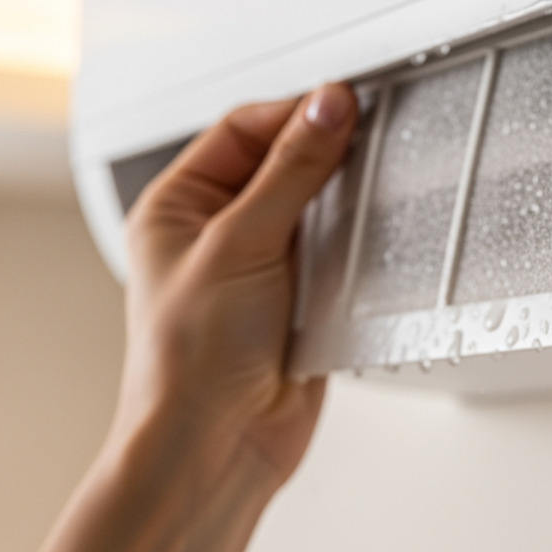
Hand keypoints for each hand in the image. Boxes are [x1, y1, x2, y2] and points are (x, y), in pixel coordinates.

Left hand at [0, 86, 358, 551]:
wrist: (216, 447)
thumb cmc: (189, 360)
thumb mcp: (240, 242)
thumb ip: (291, 172)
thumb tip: (325, 109)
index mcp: (178, 207)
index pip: (242, 131)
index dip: (294, 113)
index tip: (345, 105)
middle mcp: (217, 234)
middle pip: (285, 166)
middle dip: (326, 156)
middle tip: (370, 141)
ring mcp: (262, 269)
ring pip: (319, 211)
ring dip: (346, 205)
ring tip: (372, 194)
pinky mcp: (302, 304)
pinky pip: (341, 259)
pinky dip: (360, 251)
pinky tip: (374, 244)